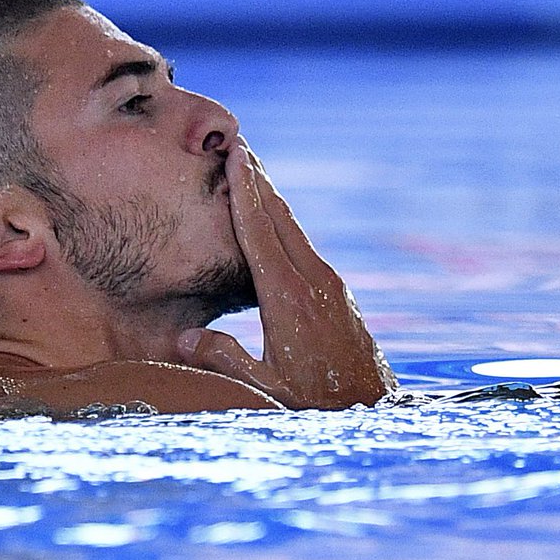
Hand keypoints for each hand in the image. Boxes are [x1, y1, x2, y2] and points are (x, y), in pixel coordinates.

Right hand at [177, 138, 395, 408]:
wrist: (375, 413)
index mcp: (289, 298)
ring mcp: (332, 286)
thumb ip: (224, 359)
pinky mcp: (340, 296)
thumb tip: (184, 338)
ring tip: (253, 176)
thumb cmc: (316, 404)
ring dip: (273, 201)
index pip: (259, 232)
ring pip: (296, 231)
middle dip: (259, 181)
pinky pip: (306, 249)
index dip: (245, 191)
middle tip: (239, 146)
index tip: (236, 154)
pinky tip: (277, 228)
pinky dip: (286, 227)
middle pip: (281, 218)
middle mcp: (314, 281)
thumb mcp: (266, 389)